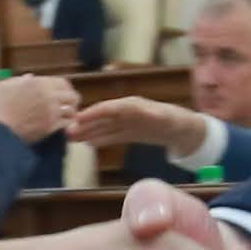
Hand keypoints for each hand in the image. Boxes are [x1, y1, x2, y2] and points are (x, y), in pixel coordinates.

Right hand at [0, 73, 75, 142]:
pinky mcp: (51, 127)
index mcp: (38, 83)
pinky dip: (67, 125)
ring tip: (66, 117)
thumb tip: (30, 77)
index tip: (64, 93)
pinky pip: (67, 124)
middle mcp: (48, 96)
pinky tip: (63, 126)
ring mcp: (51, 112)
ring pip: (72, 110)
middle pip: (72, 96)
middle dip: (72, 101)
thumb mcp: (4, 86)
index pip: (62, 82)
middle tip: (69, 106)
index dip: (65, 88)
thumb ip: (19, 80)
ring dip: (70, 113)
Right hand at [69, 95, 206, 155]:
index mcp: (133, 106)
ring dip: (88, 132)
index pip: (109, 108)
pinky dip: (99, 139)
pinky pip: (111, 136)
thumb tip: (150, 114)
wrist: (183, 130)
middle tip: (67, 132)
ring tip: (71, 138)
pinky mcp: (129, 132)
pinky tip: (87, 143)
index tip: (77, 118)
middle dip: (85, 124)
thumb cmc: (177, 121)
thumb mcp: (169, 119)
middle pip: (102, 117)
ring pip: (103, 127)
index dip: (93, 113)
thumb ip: (157, 116)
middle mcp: (127, 112)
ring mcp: (126, 123)